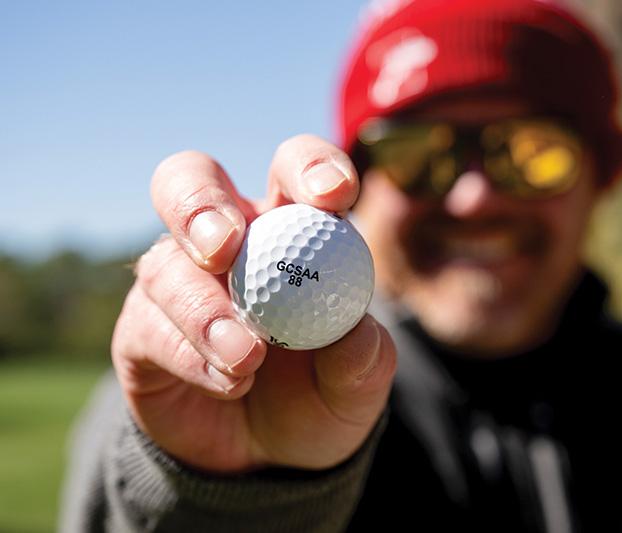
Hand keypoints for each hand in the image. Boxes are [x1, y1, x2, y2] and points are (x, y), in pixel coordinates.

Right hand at [111, 137, 395, 472]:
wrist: (267, 456)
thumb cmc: (322, 398)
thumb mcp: (357, 388)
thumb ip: (364, 360)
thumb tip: (358, 332)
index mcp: (291, 228)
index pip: (293, 168)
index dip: (310, 166)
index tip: (332, 195)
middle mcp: (227, 241)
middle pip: (190, 179)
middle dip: (201, 203)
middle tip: (226, 247)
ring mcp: (176, 281)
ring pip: (164, 264)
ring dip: (205, 310)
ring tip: (248, 358)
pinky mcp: (141, 329)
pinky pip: (149, 326)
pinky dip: (190, 355)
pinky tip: (229, 383)